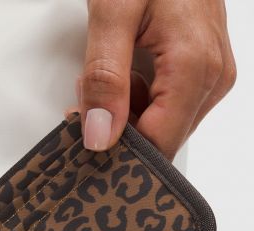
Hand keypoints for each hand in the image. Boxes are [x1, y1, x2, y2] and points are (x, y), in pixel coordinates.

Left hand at [67, 0, 235, 159]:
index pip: (157, 144)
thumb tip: (101, 136)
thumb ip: (106, 80)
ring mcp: (212, 76)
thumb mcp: (112, 15)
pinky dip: (139, 98)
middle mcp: (212, 79)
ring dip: (126, 111)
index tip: (86, 129)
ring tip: (105, 74)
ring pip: (163, 124)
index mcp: (194, 69)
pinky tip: (125, 72)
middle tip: (90, 94)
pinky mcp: (204, 71)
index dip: (118, 147)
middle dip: (119, 126)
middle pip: (161, 138)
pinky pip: (169, 106)